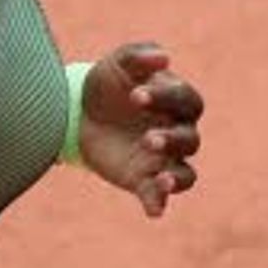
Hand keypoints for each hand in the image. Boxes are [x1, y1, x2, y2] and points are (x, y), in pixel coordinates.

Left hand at [74, 41, 202, 217]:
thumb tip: (164, 59)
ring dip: (176, 177)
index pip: (186, 102)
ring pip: (185, 174)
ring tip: (162, 179)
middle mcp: (175, 132)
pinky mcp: (142, 181)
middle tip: (148, 138)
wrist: (77, 112)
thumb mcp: (117, 64)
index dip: (166, 99)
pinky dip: (158, 204)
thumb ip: (139, 56)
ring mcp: (161, 159)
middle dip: (172, 140)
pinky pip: (158, 196)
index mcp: (176, 102)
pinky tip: (154, 211)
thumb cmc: (108, 84)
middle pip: (191, 140)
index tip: (134, 97)